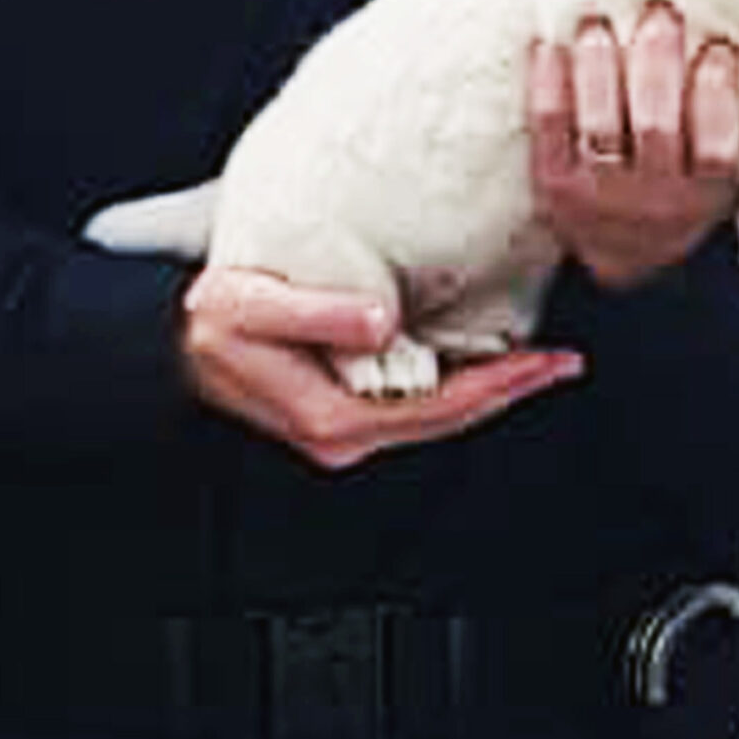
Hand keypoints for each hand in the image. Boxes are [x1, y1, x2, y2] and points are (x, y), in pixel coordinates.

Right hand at [180, 265, 581, 470]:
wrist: (175, 342)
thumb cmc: (210, 323)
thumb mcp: (251, 306)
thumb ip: (317, 314)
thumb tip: (378, 320)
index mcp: (332, 416)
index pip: (437, 405)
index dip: (495, 385)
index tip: (542, 363)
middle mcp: (346, 432)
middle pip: (449, 416)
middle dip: (509, 390)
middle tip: (563, 362)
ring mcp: (349, 426)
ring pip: (438, 413)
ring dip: (489, 388)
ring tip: (538, 361)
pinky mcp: (348, 410)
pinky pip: (419, 402)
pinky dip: (459, 382)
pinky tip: (485, 362)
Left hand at [530, 4, 738, 290]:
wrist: (618, 244)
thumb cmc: (689, 179)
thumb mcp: (737, 169)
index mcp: (707, 198)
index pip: (720, 147)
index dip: (720, 93)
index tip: (721, 45)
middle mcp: (655, 206)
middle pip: (656, 127)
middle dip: (658, 63)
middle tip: (659, 13)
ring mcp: (598, 201)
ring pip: (599, 125)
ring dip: (601, 66)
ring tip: (601, 19)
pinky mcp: (551, 188)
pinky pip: (548, 127)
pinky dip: (550, 81)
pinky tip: (553, 41)